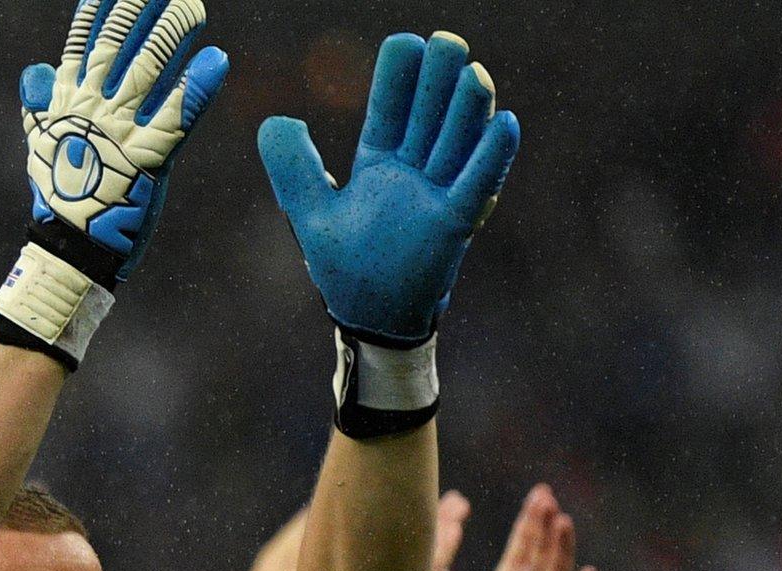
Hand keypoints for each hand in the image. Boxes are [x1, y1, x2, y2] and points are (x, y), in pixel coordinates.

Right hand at [17, 0, 227, 281]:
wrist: (70, 247)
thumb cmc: (60, 194)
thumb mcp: (40, 142)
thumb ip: (40, 101)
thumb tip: (36, 70)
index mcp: (67, 100)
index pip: (85, 39)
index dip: (102, 6)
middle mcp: (92, 108)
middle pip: (118, 41)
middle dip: (142, 6)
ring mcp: (120, 131)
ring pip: (148, 68)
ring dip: (173, 33)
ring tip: (195, 7)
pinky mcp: (148, 160)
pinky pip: (176, 117)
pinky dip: (197, 89)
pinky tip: (217, 60)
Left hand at [259, 32, 518, 344]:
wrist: (371, 318)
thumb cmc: (345, 266)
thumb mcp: (311, 213)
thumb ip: (292, 168)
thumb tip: (276, 119)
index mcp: (378, 164)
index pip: (389, 111)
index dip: (397, 80)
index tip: (404, 43)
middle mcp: (412, 173)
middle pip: (429, 118)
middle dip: (438, 82)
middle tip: (448, 41)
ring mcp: (436, 196)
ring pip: (456, 145)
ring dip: (467, 111)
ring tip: (474, 73)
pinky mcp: (454, 226)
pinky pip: (476, 187)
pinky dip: (491, 159)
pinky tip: (505, 124)